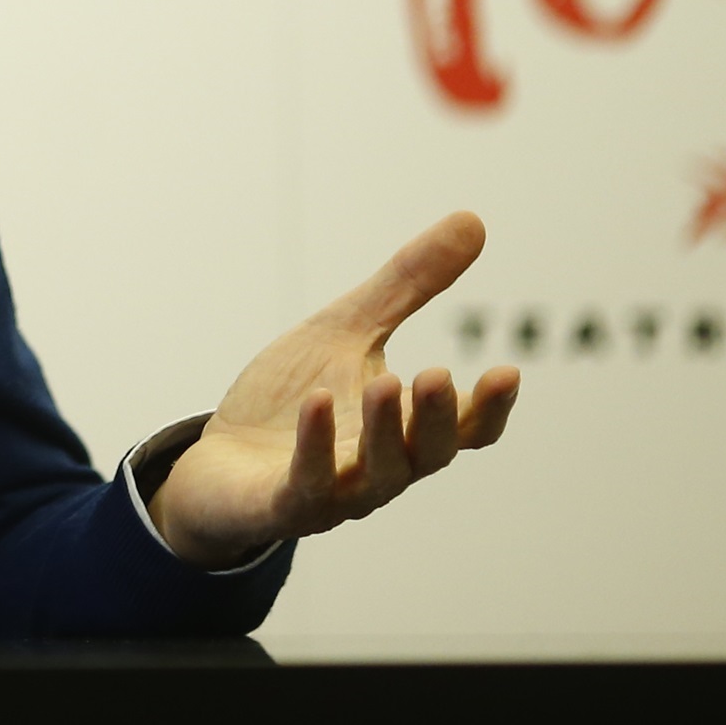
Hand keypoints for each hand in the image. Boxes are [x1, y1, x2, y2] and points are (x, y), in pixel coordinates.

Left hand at [147, 210, 522, 570]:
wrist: (219, 462)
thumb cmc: (292, 398)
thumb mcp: (346, 331)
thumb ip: (405, 286)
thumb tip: (472, 221)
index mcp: (405, 430)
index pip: (463, 431)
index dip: (487, 409)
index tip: (506, 373)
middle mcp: (383, 469)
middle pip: (427, 454)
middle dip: (435, 417)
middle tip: (436, 374)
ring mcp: (337, 493)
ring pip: (377, 475)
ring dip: (385, 431)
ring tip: (387, 380)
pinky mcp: (284, 503)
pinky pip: (308, 483)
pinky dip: (316, 446)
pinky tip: (318, 402)